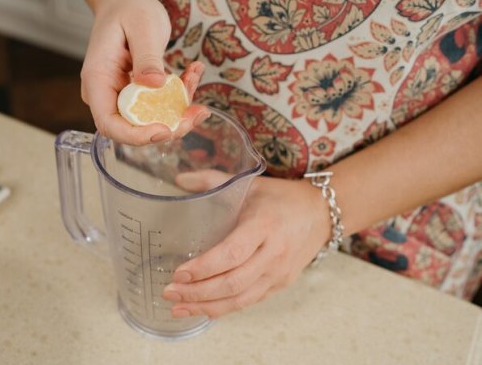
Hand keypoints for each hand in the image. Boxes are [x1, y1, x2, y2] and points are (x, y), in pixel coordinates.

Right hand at [80, 0, 207, 144]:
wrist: (126, 2)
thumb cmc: (129, 9)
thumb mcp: (142, 25)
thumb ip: (147, 57)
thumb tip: (154, 85)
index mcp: (98, 80)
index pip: (109, 123)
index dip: (136, 135)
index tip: (164, 130)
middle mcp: (107, 94)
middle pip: (133, 128)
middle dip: (169, 126)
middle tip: (197, 113)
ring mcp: (122, 96)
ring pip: (151, 120)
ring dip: (180, 109)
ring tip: (195, 76)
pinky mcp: (139, 95)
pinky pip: (161, 106)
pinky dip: (181, 94)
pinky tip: (193, 71)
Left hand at [162, 172, 330, 318]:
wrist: (321, 213)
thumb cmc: (280, 197)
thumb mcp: (248, 183)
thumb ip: (212, 180)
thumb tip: (179, 180)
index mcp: (264, 225)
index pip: (232, 253)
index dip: (204, 268)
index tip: (178, 274)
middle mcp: (273, 253)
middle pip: (233, 283)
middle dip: (198, 293)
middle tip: (170, 293)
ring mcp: (279, 272)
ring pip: (240, 299)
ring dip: (207, 307)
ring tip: (178, 307)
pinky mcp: (280, 284)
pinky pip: (250, 302)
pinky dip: (224, 309)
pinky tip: (203, 309)